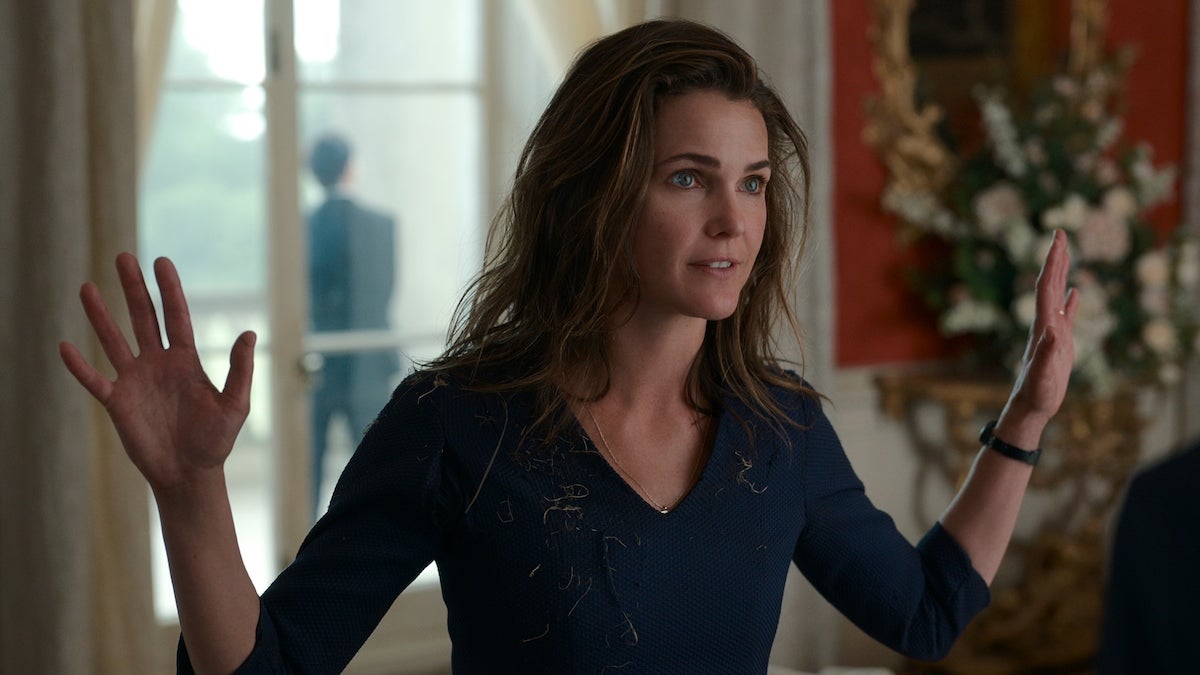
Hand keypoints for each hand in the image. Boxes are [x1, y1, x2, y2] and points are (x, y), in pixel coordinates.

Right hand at [60, 254, 255, 492]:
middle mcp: (159, 364)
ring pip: (114, 341)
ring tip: (86, 287)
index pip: (176, 316)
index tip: (161, 262)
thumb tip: (249, 333)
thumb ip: (240, 370)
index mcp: (187, 360)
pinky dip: (79, 366)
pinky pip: (94, 380)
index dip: (169, 290)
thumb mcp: (235, 405)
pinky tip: (65, 346)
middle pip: (143, 318)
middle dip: (133, 289)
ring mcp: (135, 380)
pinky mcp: (117, 403)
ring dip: (101, 316)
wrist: (190, 474)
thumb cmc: (216, 440)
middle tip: (123, 257)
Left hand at [1001, 229, 1078, 438]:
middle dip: (1055, 258)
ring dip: (1062, 272)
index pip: (1047, 286)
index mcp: (1042, 325)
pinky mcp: (1060, 343)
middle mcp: (1044, 323)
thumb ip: (1046, 353)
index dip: (1052, 262)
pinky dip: (1071, 301)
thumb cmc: (1036, 393)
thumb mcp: (1042, 375)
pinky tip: (1076, 291)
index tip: (1057, 238)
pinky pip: (1067, 316)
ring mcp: (1052, 332)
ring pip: (1057, 295)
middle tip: (1060, 233)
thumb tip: (1053, 331)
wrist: (1031, 407)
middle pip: (1050, 284)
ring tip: (1065, 252)